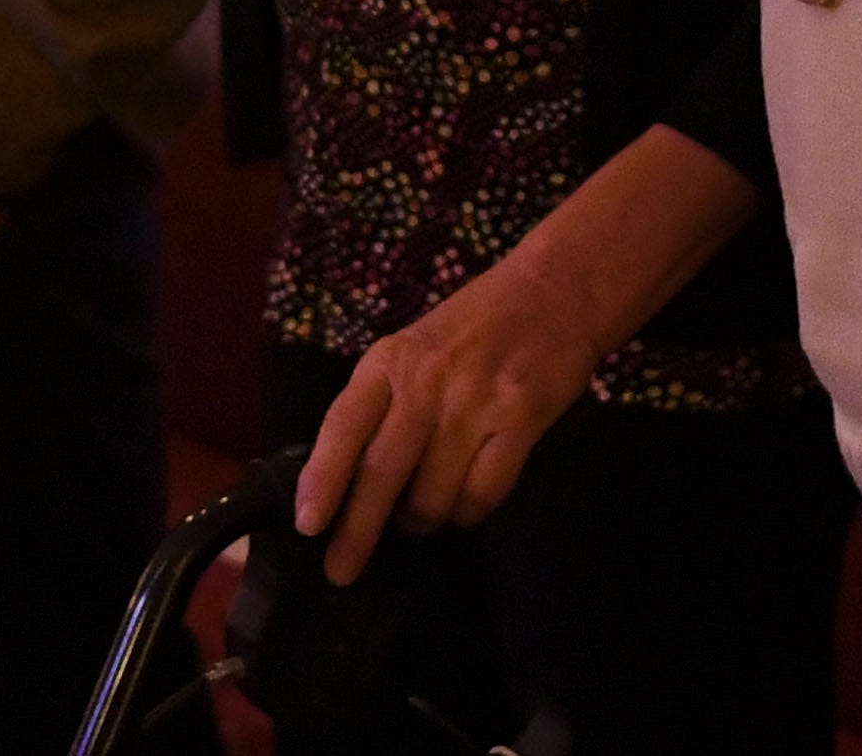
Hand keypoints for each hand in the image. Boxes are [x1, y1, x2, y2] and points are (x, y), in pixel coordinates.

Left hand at [297, 239, 607, 583]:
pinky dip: (469, 512)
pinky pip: (483, 492)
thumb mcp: (413, 346)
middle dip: (357, 531)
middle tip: (342, 571)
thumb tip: (346, 479)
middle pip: (382, 471)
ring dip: (422, 520)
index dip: (322, 479)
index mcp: (390, 360)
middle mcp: (426, 381)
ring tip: (422, 517)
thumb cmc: (474, 324)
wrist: (554, 290)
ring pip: (433, 492)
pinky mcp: (519, 419)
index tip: (307, 525)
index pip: (343, 425)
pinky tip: (465, 504)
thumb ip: (383, 401)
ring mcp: (474, 401)